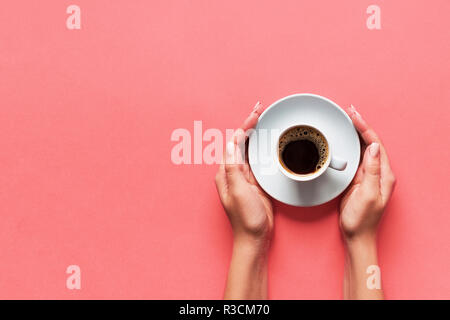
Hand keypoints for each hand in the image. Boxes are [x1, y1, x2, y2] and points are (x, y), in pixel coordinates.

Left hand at [215, 102, 272, 249]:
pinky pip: (257, 159)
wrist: (255, 237)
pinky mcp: (256, 182)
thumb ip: (234, 167)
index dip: (245, 126)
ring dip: (255, 133)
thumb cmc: (246, 218)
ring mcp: (245, 176)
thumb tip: (231, 142)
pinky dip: (261, 146)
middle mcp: (234, 171)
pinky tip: (266, 140)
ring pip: (249, 148)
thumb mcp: (239, 191)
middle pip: (241, 142)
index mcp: (226, 172)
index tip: (256, 114)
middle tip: (260, 108)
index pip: (234, 143)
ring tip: (262, 117)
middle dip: (249, 124)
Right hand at [340, 105, 395, 242]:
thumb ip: (371, 171)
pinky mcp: (357, 179)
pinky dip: (348, 145)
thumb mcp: (368, 195)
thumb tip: (371, 147)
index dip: (365, 128)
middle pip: (369, 142)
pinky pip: (354, 157)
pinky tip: (342, 140)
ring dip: (354, 133)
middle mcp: (377, 172)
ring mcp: (367, 175)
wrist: (356, 235)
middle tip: (348, 111)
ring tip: (346, 119)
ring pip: (361, 148)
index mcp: (383, 174)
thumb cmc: (362, 219)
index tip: (353, 116)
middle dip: (360, 125)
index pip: (375, 144)